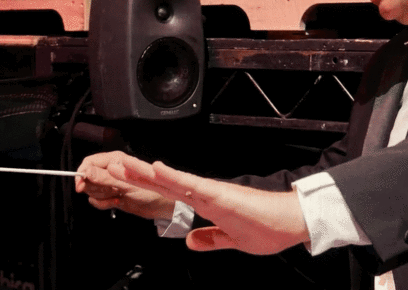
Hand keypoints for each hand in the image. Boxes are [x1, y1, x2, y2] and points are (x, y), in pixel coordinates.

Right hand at [75, 151, 175, 220]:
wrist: (161, 206)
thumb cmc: (150, 190)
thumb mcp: (126, 184)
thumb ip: (105, 178)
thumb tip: (86, 172)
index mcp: (115, 160)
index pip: (89, 162)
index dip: (82, 173)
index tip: (80, 187)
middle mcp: (111, 170)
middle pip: (88, 177)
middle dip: (96, 187)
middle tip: (111, 190)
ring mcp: (110, 184)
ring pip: (91, 190)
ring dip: (102, 196)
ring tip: (117, 196)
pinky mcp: (111, 195)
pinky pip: (96, 200)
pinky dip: (104, 204)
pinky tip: (117, 202)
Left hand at [109, 154, 309, 254]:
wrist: (292, 223)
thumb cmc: (269, 229)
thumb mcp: (233, 240)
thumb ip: (212, 239)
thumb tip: (192, 241)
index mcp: (209, 205)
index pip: (172, 195)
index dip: (150, 187)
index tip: (130, 182)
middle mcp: (207, 195)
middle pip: (166, 184)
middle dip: (139, 176)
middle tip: (114, 166)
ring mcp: (212, 193)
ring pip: (173, 181)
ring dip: (147, 173)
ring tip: (124, 164)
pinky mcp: (220, 194)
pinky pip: (190, 185)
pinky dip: (172, 176)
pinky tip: (157, 169)